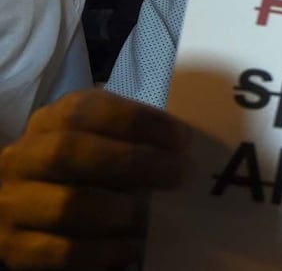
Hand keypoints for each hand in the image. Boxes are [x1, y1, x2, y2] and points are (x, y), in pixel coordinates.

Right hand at [0, 89, 189, 269]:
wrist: (34, 217)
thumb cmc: (85, 174)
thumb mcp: (101, 146)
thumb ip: (133, 141)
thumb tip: (184, 151)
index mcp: (47, 124)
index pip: (83, 110)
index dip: (136, 120)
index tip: (181, 138)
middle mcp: (21, 159)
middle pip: (69, 151)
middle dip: (133, 162)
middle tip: (178, 174)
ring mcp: (11, 204)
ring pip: (66, 205)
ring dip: (120, 210)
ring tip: (151, 217)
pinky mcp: (15, 248)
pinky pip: (64, 251)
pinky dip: (107, 250)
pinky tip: (133, 248)